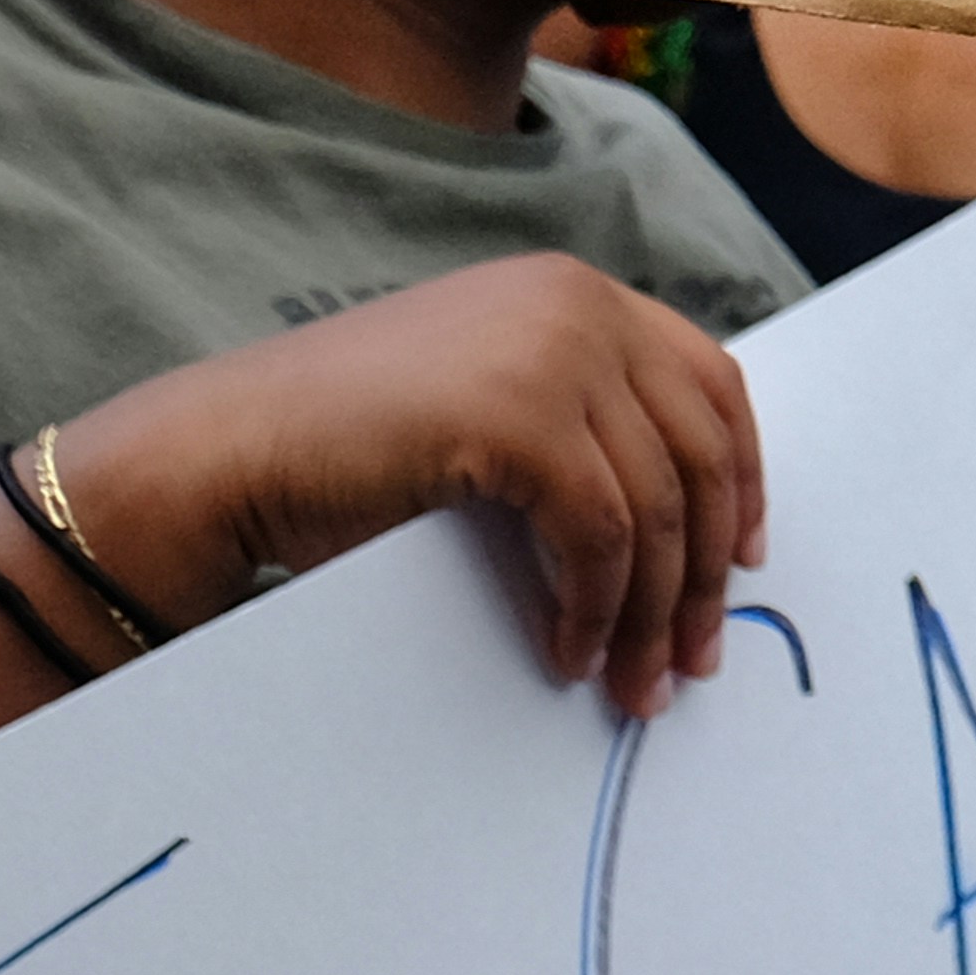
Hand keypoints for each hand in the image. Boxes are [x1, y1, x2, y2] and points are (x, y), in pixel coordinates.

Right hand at [71, 256, 770, 708]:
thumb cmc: (349, 446)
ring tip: (635, 681)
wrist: (234, 446)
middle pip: (699, 450)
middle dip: (704, 570)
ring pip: (657, 504)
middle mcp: (578, 306)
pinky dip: (596, 606)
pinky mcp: (521, 414)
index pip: (708, 382)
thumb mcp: (490, 404)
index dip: (740, 477)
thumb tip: (678, 528)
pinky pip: (601, 533)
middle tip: (696, 658)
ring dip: (652, 611)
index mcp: (576, 293)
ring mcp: (554, 351)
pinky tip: (571, 652)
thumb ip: (577, 423)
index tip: (741, 559)